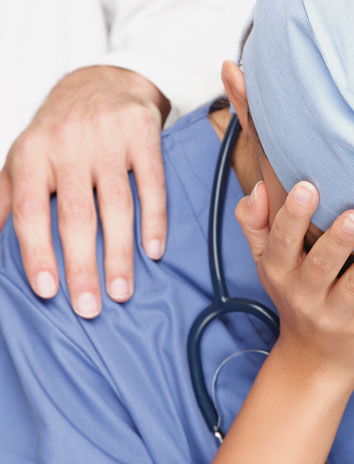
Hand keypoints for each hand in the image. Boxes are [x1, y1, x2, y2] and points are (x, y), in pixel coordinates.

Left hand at [0, 65, 170, 317]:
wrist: (104, 82)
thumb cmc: (61, 131)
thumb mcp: (24, 156)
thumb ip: (5, 198)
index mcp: (32, 154)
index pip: (29, 209)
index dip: (36, 252)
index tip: (47, 290)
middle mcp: (67, 145)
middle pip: (75, 215)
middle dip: (82, 265)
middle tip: (89, 307)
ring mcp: (108, 140)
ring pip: (115, 206)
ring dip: (120, 254)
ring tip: (121, 292)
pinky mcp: (143, 136)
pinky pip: (151, 184)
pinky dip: (154, 220)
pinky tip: (154, 251)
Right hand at [235, 181, 353, 379]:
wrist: (313, 357)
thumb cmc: (293, 296)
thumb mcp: (267, 265)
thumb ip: (256, 225)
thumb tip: (260, 188)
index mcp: (280, 272)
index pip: (282, 242)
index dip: (293, 216)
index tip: (307, 186)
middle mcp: (304, 295)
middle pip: (321, 266)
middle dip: (338, 240)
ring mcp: (335, 313)